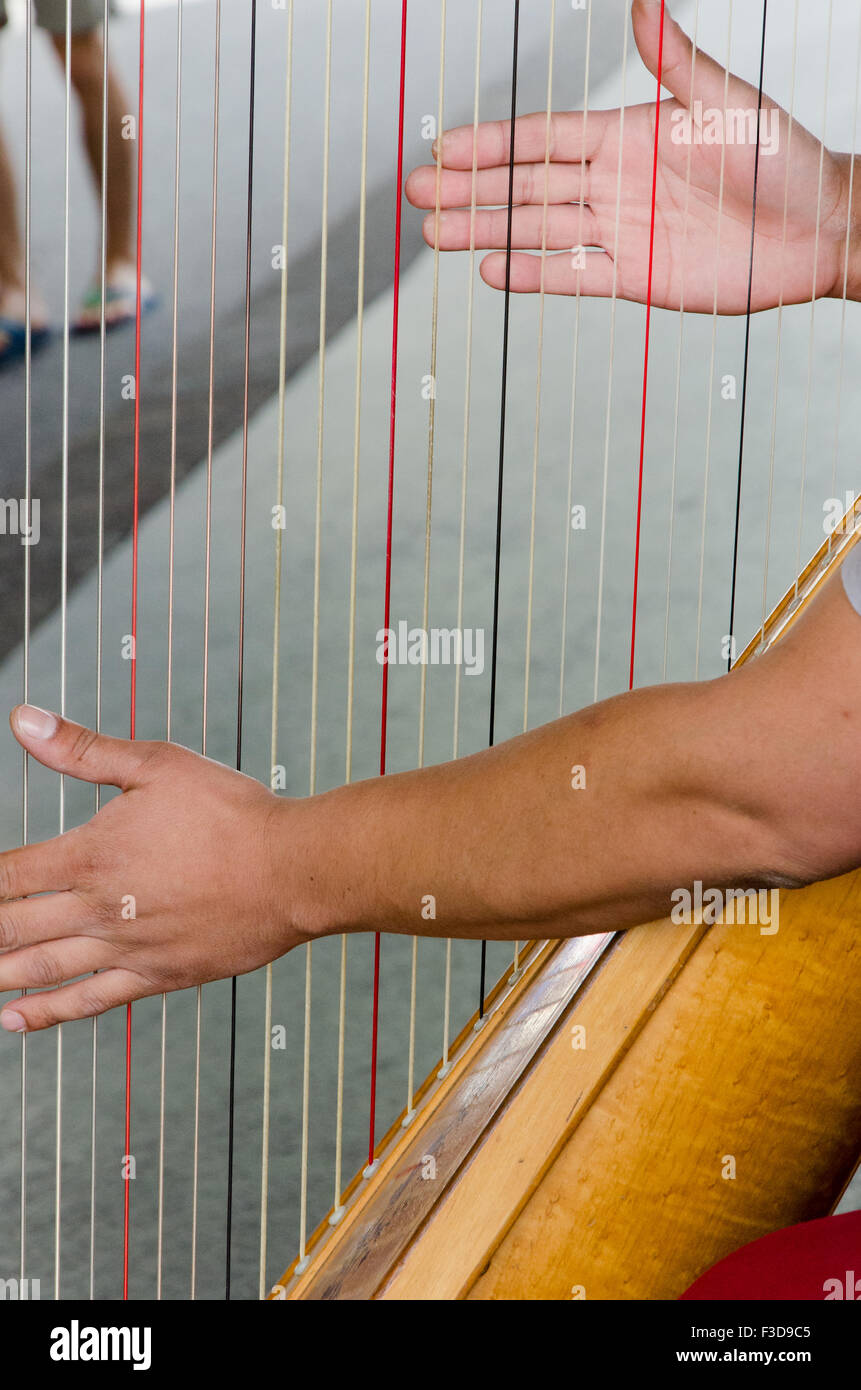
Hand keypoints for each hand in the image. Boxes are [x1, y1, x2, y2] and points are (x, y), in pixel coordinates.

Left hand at [0, 705, 304, 1032]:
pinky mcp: (157, 976)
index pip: (6, 875)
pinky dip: (45, 1013)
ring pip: (40, 970)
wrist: (293, 870)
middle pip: (10, 928)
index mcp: (91, 854)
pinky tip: (14, 1018)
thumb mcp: (156, 764)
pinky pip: (88, 1002)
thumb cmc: (232, 813)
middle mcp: (99, 908)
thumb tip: (24, 721)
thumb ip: (83, 750)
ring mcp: (126, 949)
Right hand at [405, 0, 852, 312]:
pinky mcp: (634, 276)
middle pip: (526, 185)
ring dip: (485, 230)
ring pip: (537, 230)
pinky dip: (531, 274)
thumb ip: (674, 60)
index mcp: (627, 134)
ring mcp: (620, 231)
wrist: (817, 230)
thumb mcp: (726, 101)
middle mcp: (615, 181)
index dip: (492, 143)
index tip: (446, 147)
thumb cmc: (781, 157)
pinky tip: (489, 269)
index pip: (543, 138)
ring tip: (434, 233)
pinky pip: (572, 276)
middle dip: (470, 188)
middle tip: (416, 193)